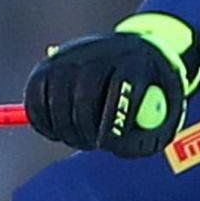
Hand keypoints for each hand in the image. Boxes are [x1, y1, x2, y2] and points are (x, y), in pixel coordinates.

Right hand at [24, 12, 199, 157]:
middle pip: (83, 98)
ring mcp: (69, 56)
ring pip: (57, 103)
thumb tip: (118, 149)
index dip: (113, 122)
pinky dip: (44, 122)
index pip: (121, 89)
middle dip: (85, 132)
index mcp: (134, 60)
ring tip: (81, 136)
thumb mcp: (164, 106)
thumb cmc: (149, 89)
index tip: (107, 144)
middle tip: (92, 145)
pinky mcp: (46, 65)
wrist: (129, 51)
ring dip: (66, 131)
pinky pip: (35, 101)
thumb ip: (149, 134)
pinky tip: (60, 127)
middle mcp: (98, 52)